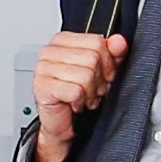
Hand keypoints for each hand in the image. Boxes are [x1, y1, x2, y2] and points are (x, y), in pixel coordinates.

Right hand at [29, 31, 127, 161]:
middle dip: (98, 79)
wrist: (61, 120)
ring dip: (89, 92)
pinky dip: (79, 101)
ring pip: (84, 75)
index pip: (96, 41)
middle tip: (92, 88)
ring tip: (83, 96)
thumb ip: (113, 53)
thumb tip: (119, 41)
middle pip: (92, 58)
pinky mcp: (42, 86)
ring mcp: (42, 68)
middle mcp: (49, 52)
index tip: (103, 74)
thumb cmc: (78, 93)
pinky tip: (74, 102)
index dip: (107, 61)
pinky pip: (74, 91)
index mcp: (62, 41)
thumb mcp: (102, 70)